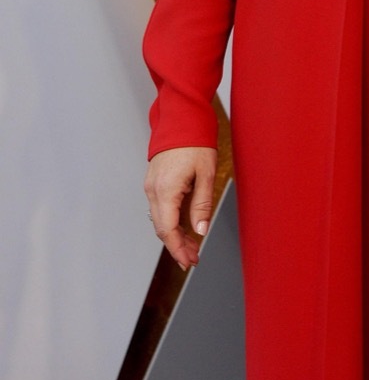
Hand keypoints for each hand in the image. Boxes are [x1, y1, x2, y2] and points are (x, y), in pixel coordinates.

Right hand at [144, 146, 216, 270]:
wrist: (181, 118)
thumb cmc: (196, 142)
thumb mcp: (206, 174)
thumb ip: (202, 204)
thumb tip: (200, 231)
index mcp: (166, 191)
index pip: (168, 231)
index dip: (179, 250)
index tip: (190, 262)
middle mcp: (153, 191)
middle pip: (162, 229)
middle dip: (177, 246)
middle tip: (194, 257)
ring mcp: (151, 185)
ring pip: (160, 219)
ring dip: (174, 234)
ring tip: (193, 244)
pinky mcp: (153, 181)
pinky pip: (160, 207)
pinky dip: (171, 220)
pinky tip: (184, 224)